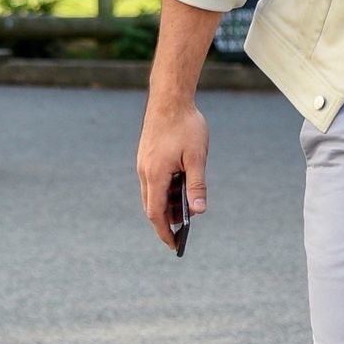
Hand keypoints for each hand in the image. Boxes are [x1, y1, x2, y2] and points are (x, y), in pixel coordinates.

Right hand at [137, 97, 208, 250]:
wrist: (170, 99)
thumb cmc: (185, 126)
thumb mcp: (197, 157)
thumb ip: (197, 185)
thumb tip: (199, 211)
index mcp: (155, 174)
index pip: (155, 213)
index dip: (164, 231)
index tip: (174, 245)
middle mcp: (145, 172)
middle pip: (152, 206)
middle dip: (166, 222)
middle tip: (183, 234)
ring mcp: (144, 164)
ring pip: (152, 194)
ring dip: (166, 206)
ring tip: (185, 214)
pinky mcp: (147, 158)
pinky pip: (154, 182)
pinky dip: (165, 192)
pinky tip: (179, 191)